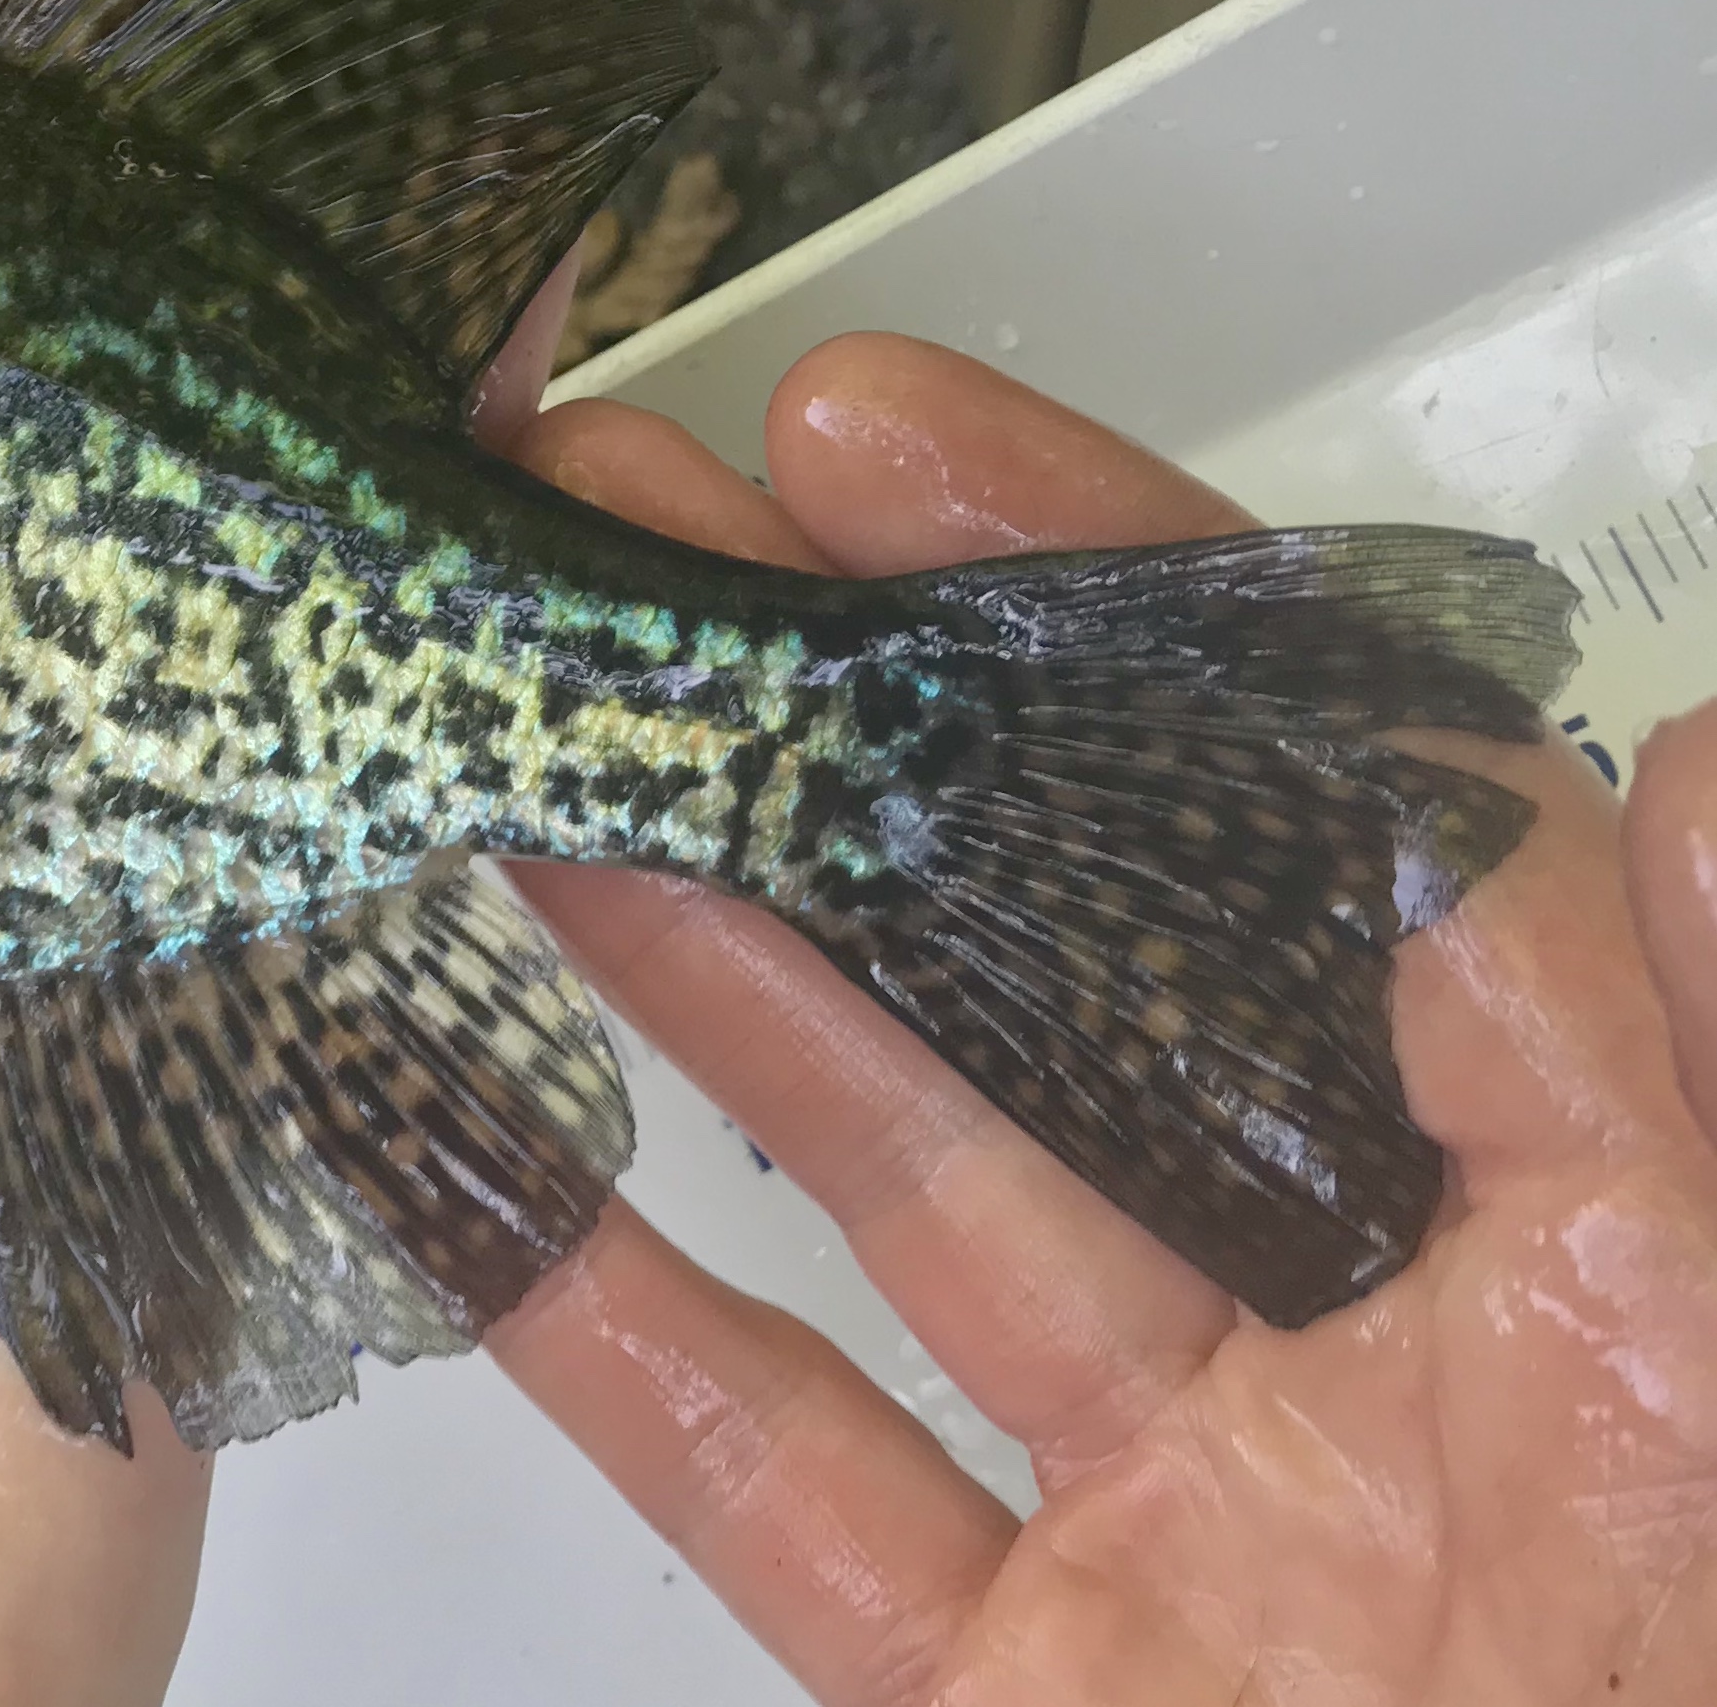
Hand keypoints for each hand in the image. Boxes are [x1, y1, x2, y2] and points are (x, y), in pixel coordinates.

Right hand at [483, 344, 1716, 1702]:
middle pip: (1071, 956)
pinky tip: (441, 1148)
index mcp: (1612, 1274)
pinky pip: (770, 1487)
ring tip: (499, 748)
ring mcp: (1176, 1533)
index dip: (1118, 605)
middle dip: (844, 714)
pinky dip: (596, 1328)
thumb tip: (1692, 766)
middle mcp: (1392, 1358)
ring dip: (690, 953)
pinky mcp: (1002, 1693)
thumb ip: (1701, 1113)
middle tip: (619, 527)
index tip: (882, 449)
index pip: (1342, 836)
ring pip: (889, 1179)